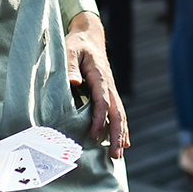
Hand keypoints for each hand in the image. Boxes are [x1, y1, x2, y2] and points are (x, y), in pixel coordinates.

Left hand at [64, 12, 129, 158]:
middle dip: (116, 134)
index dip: (99, 118)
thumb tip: (74, 83)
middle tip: (114, 155)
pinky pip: (117, 112)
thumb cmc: (77, 45)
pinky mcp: (109, 93)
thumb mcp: (70, 51)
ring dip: (120, 135)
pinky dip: (121, 128)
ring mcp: (111, 89)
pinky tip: (122, 142)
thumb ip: (70, 66)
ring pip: (120, 114)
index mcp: (100, 75)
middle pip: (117, 112)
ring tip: (118, 155)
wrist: (89, 37)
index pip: (102, 100)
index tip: (93, 135)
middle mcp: (109, 84)